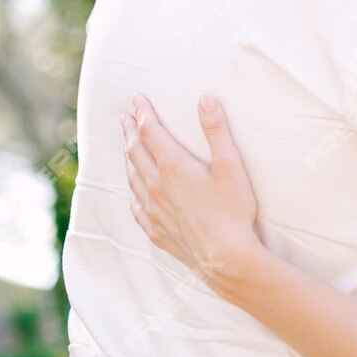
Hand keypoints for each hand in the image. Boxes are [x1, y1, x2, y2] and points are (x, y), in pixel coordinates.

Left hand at [125, 93, 264, 289]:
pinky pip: (136, 207)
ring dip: (129, 158)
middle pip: (136, 152)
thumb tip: (205, 99)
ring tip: (128, 147)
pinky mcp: (156, 230)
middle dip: (130, 131)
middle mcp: (156, 186)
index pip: (150, 131)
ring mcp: (154, 210)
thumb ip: (216, 130)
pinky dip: (133, 192)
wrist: (225, 258)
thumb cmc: (232, 211)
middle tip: (124, 118)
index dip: (142, 112)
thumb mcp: (231, 164)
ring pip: (133, 178)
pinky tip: (135, 193)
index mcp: (173, 166)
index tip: (136, 98)